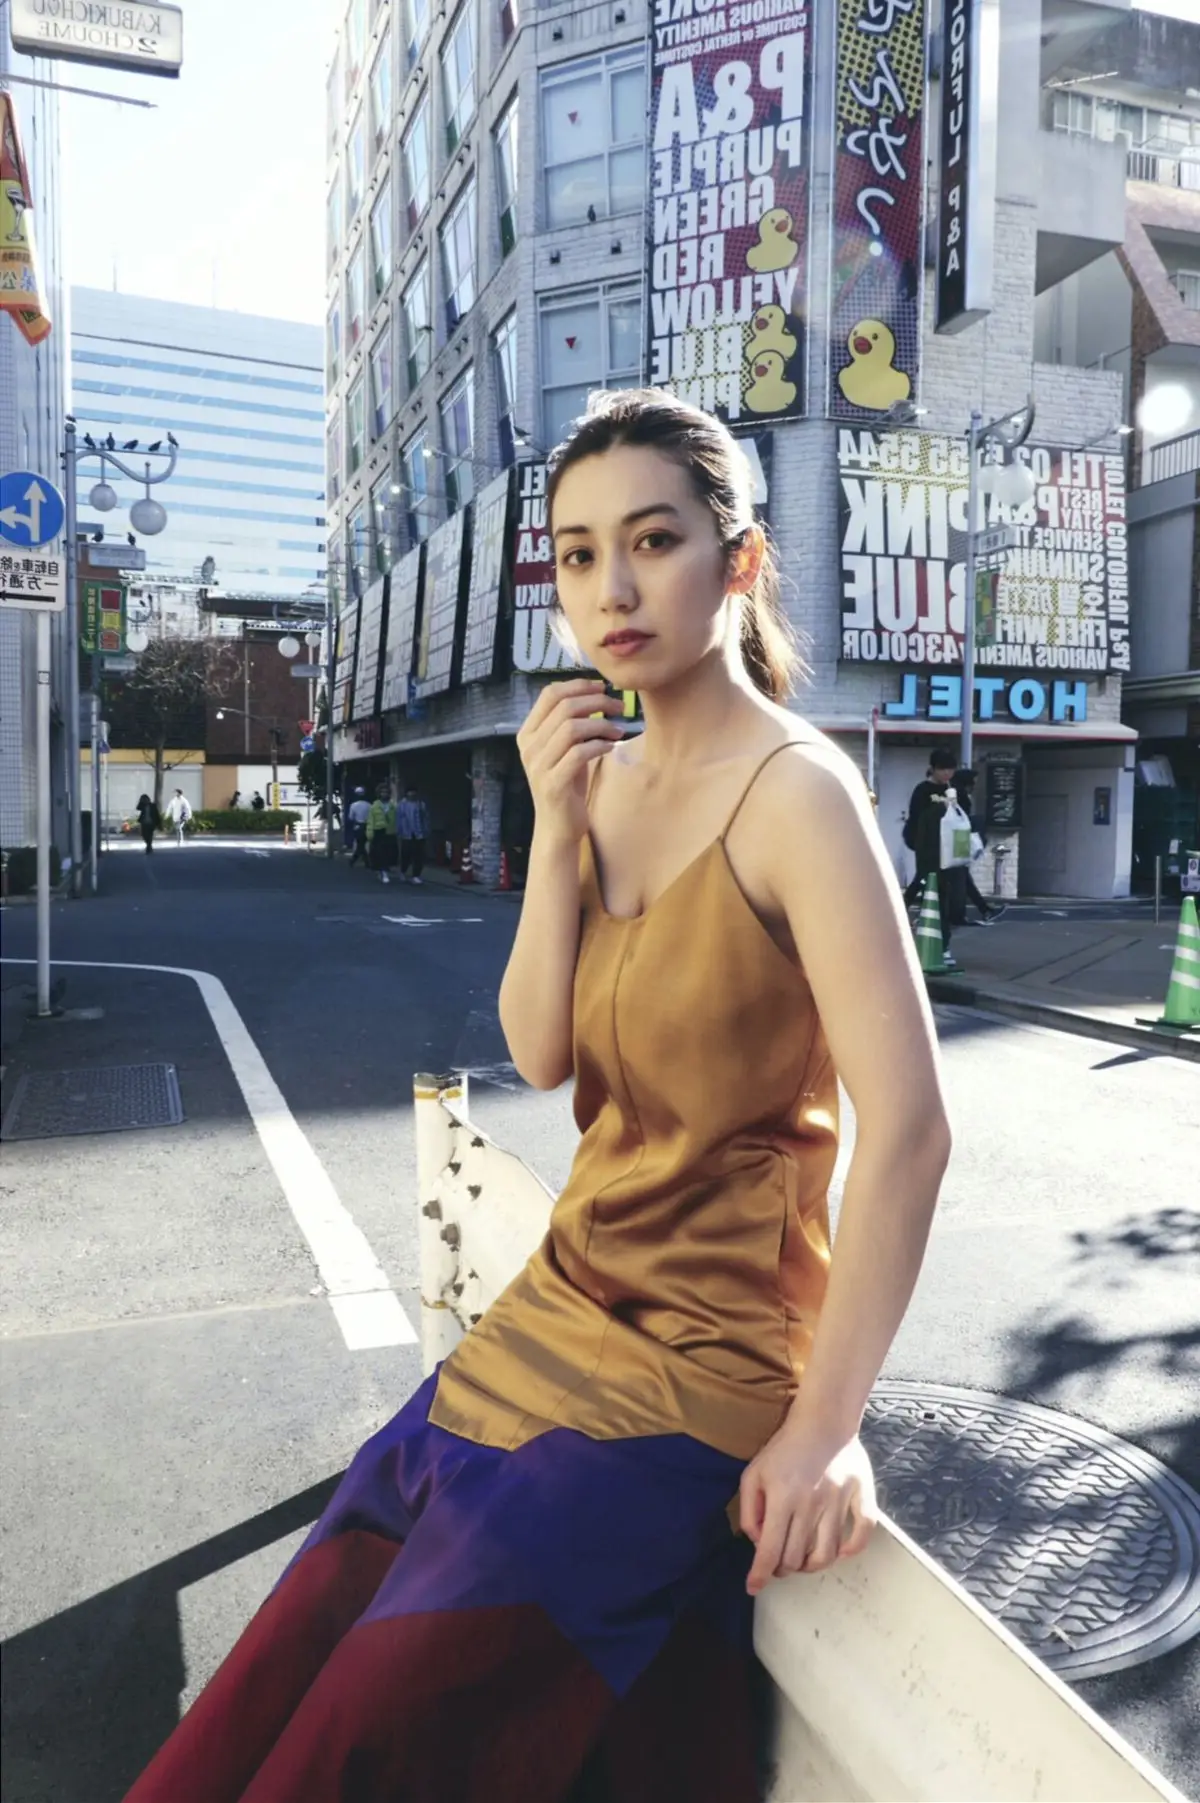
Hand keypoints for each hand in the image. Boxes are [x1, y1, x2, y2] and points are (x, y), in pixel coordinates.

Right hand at [516, 678, 625, 847]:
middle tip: (619, 707)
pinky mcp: (553, 783)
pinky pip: (579, 754)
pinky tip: (611, 747)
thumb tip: (596, 693)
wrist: (558, 827)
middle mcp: (528, 747)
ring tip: (618, 731)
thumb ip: (570, 723)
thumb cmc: (567, 783)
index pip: (549, 694)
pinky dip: (599, 746)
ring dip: (601, 724)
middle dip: (596, 702)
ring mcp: (538, 765)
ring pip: (571, 728)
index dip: (578, 685)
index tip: (602, 687)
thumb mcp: (564, 749)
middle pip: (564, 707)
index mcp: (528, 733)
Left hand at [739, 1418, 876, 1596]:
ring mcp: (839, 1501)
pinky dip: (852, 1550)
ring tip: (803, 1559)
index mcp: (782, 1498)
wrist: (822, 1419)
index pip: (769, 1551)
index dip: (759, 1575)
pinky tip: (839, 1551)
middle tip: (779, 1562)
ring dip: (811, 1565)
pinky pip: (863, 1532)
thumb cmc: (784, 1447)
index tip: (753, 1588)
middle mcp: (811, 1504)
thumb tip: (757, 1543)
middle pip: (796, 1558)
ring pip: (826, 1554)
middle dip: (783, 1568)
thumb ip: (750, 1511)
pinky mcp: (861, 1495)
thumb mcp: (753, 1473)